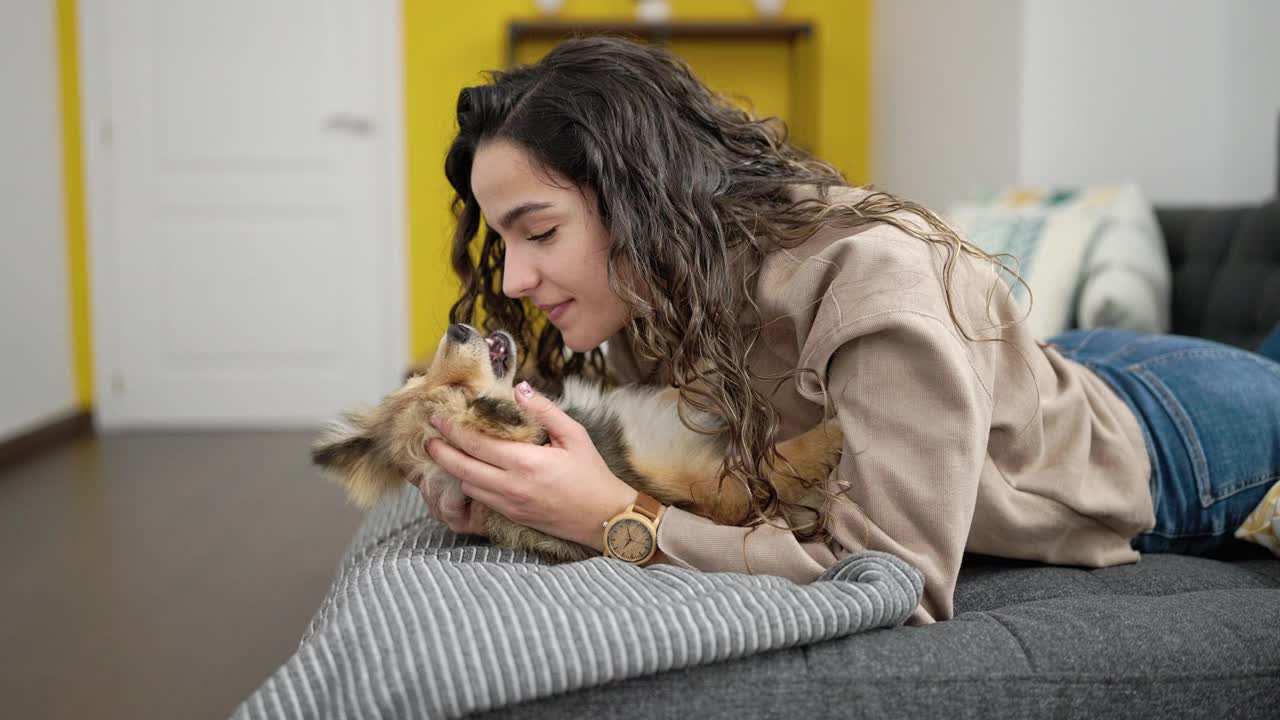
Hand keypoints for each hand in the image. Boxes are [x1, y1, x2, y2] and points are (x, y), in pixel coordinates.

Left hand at [425, 381, 637, 550]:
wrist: (604, 518)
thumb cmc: (592, 473)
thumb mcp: (575, 435)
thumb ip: (545, 410)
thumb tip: (520, 389)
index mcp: (526, 463)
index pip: (476, 444)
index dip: (452, 430)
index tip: (438, 417)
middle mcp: (512, 486)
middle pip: (461, 468)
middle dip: (440, 451)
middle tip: (428, 436)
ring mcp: (509, 504)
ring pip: (466, 485)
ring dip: (453, 468)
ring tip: (445, 451)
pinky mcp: (510, 516)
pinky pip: (479, 498)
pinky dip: (468, 482)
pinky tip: (467, 470)